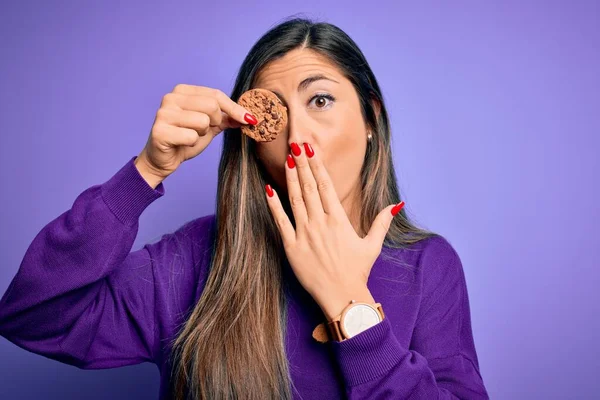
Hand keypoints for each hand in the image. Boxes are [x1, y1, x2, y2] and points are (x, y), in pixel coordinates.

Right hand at [136, 84, 256, 182]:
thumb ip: (226, 118)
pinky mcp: (160, 131)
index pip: (216, 95)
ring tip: (189, 136)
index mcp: (183, 91)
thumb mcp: (209, 126)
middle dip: (215, 122)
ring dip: (202, 134)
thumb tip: (249, 116)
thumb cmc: (185, 139)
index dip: (235, 108)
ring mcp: (164, 113)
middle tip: (204, 131)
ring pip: (203, 122)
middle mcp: (171, 98)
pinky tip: (182, 143)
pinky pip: (191, 136)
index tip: (250, 119)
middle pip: (212, 106)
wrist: (163, 159)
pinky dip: (192, 143)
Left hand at [265, 142, 404, 319]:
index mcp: (339, 220)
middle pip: (310, 187)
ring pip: (295, 199)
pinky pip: (280, 221)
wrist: (342, 297)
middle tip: (295, 144)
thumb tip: (397, 204)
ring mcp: (305, 234)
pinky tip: (268, 188)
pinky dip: (273, 204)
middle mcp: (321, 223)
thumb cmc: (357, 271)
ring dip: (291, 178)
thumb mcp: (373, 245)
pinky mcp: (291, 247)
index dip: (317, 165)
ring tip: (287, 159)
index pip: (326, 185)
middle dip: (303, 164)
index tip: (311, 149)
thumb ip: (383, 222)